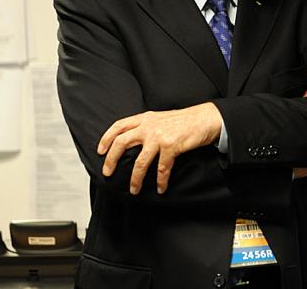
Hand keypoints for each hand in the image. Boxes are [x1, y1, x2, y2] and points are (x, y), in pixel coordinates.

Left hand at [97, 102, 221, 194]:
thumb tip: (134, 140)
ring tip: (134, 189)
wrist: (206, 118)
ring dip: (135, 178)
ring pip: (140, 162)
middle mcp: (149, 126)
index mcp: (145, 118)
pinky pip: (162, 168)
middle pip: (122, 143)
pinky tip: (161, 188)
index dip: (106, 138)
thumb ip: (147, 126)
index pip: (119, 126)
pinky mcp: (171, 146)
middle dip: (111, 159)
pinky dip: (161, 180)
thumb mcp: (161, 118)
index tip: (100, 151)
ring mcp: (159, 136)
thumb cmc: (185, 120)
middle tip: (108, 172)